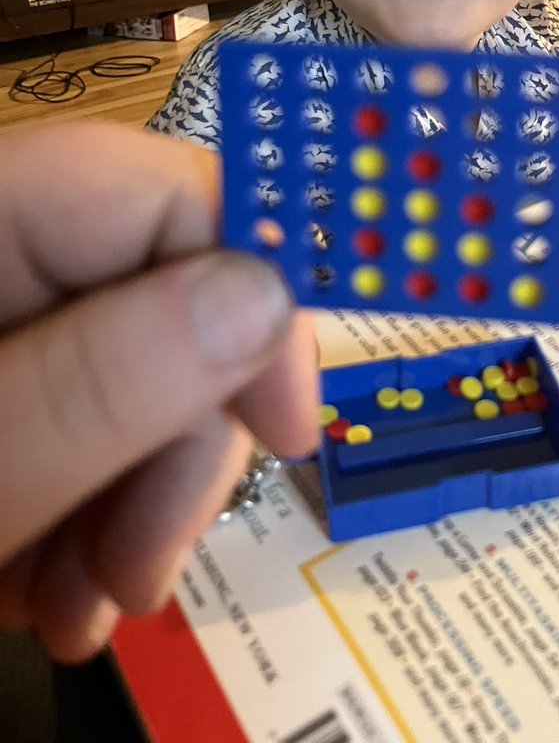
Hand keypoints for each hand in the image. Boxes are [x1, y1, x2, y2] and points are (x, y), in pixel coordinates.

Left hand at [0, 122, 318, 662]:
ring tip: (79, 609)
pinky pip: (90, 418)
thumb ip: (97, 385)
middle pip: (168, 299)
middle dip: (179, 449)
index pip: (169, 193)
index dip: (256, 296)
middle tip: (141, 576)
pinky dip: (90, 507)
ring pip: (140, 372)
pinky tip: (51, 584)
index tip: (286, 433)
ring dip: (136, 502)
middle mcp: (6, 244)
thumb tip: (269, 296)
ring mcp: (11, 311)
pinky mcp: (12, 371)